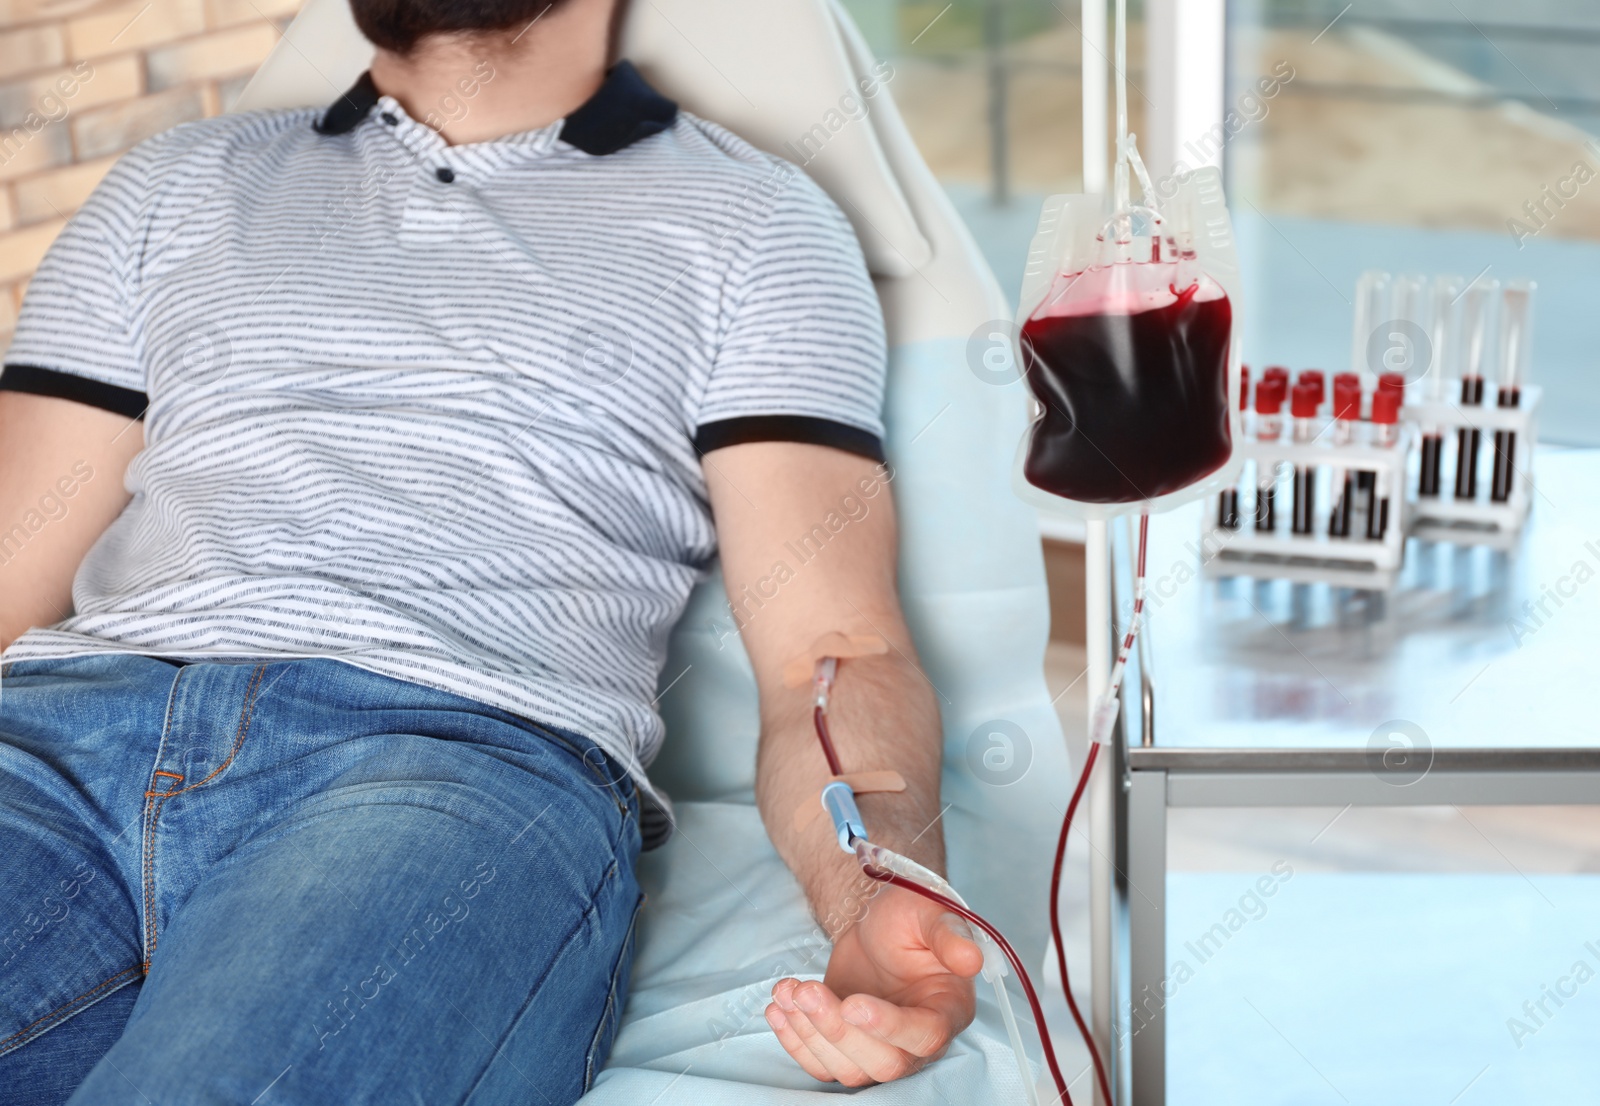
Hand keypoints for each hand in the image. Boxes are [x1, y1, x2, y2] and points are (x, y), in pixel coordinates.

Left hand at [766, 882, 982, 1085]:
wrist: (878, 923)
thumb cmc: (911, 917)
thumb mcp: (931, 913)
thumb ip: (950, 936)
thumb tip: (971, 959)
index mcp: (947, 1009)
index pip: (924, 1035)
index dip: (888, 1026)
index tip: (853, 1003)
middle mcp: (916, 1039)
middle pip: (883, 1063)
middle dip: (837, 1031)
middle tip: (807, 990)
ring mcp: (879, 1047)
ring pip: (847, 1068)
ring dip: (810, 1033)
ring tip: (788, 990)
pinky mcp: (846, 1046)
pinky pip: (820, 1063)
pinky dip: (794, 1041)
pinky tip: (778, 1006)